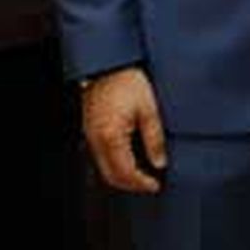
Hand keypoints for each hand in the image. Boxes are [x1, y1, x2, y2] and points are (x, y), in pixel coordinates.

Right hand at [82, 66, 166, 193]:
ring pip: (104, 168)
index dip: (141, 183)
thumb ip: (154, 138)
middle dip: (131, 184)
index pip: (125, 172)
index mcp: (111, 136)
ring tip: (143, 175)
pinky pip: (100, 156)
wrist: (109, 64)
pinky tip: (130, 160)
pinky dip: (115, 164)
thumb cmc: (129, 82)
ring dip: (123, 176)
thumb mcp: (149, 109)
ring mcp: (90, 136)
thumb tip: (160, 163)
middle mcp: (96, 140)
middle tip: (151, 185)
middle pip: (111, 175)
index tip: (156, 185)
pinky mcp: (90, 130)